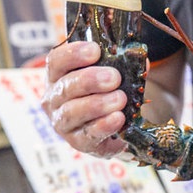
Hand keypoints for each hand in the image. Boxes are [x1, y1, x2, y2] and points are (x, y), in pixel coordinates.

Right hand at [41, 41, 128, 157]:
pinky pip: (88, 135)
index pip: (56, 61)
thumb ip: (121, 64)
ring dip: (97, 104)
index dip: (73, 54)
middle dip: (90, 80)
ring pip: (72, 112)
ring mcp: (63, 123)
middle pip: (65, 87)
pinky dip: (104, 125)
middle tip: (114, 78)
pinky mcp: (77, 142)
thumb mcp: (110, 76)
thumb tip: (138, 58)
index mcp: (58, 76)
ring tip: (120, 99)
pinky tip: (118, 118)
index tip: (95, 50)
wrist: (114, 129)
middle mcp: (54, 99)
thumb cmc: (106, 94)